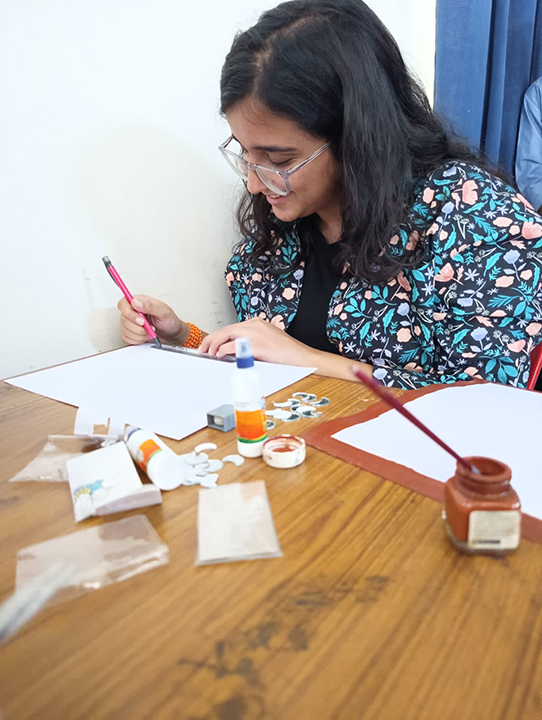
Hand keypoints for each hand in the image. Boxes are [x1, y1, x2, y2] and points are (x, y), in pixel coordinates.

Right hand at [118, 294, 186, 345]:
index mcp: (139, 302)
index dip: (129, 313)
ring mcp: (130, 323)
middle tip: (150, 327)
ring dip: (139, 334)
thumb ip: (150, 306)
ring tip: (150, 331)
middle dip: (138, 327)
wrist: (172, 334)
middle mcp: (133, 312)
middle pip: (124, 319)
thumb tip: (135, 302)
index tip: (141, 321)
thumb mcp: (164, 311)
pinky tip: (145, 336)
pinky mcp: (130, 333)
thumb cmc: (169, 321)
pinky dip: (138, 340)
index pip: (123, 304)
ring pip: (125, 330)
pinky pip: (127, 338)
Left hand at [200, 318, 315, 365]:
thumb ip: (249, 344)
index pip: (230, 329)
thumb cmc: (286, 354)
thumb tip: (230, 353)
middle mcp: (255, 325)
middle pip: (226, 330)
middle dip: (211, 340)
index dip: (217, 338)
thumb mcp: (265, 344)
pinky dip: (224, 351)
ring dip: (214, 345)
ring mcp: (257, 334)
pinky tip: (220, 356)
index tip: (209, 346)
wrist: (303, 358)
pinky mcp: (258, 345)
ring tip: (208, 354)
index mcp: (256, 324)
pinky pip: (235, 346)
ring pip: (227, 335)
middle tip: (202, 350)